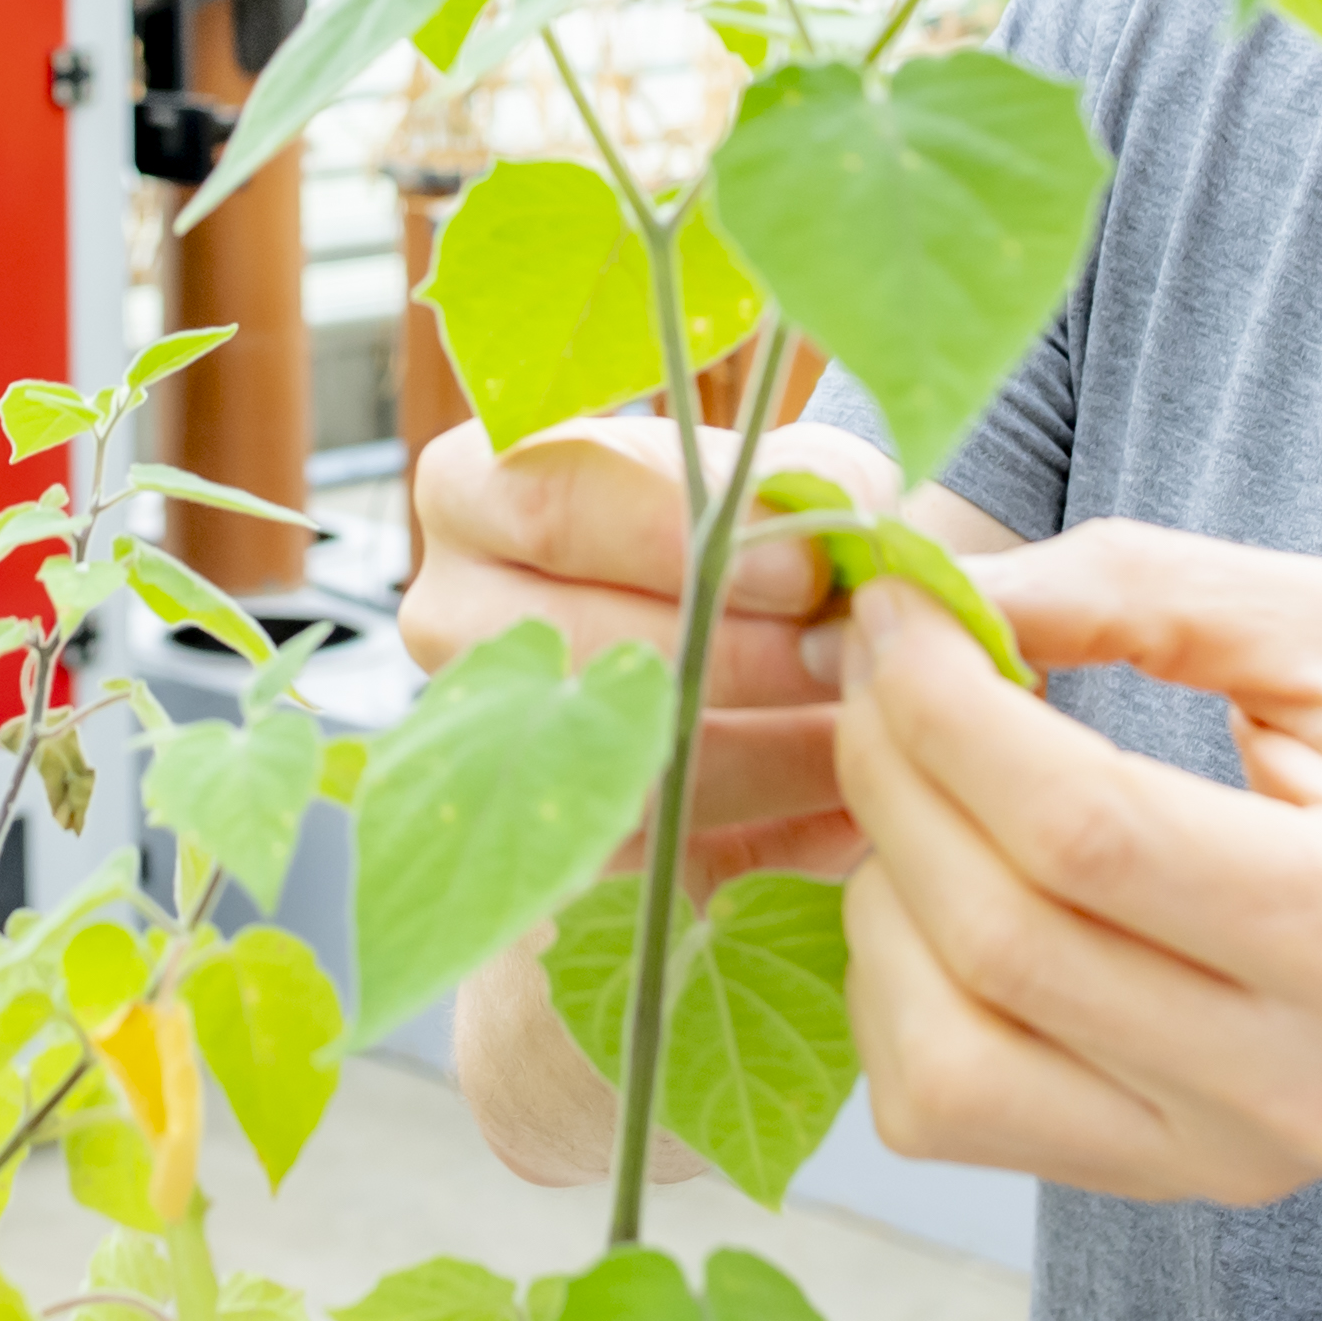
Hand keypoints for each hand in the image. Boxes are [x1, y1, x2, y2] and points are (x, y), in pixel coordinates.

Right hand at [399, 419, 860, 882]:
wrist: (749, 600)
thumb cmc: (748, 510)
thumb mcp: (777, 462)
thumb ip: (811, 482)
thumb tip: (842, 526)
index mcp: (471, 490)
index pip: (551, 506)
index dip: (676, 537)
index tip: (800, 570)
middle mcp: (451, 615)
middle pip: (579, 647)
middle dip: (733, 659)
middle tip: (847, 658)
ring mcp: (490, 742)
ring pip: (618, 768)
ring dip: (768, 757)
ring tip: (870, 728)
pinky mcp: (561, 841)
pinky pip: (665, 857)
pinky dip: (773, 837)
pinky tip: (852, 807)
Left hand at [833, 524, 1321, 1199]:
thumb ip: (1151, 590)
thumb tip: (946, 594)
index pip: (1088, 829)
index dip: (951, 704)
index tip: (901, 606)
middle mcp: (1298, 1081)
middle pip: (1001, 930)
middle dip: (894, 767)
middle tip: (888, 662)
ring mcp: (1221, 1159)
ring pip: (943, 1051)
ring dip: (882, 883)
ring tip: (927, 778)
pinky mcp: (1157, 1192)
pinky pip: (945, 1112)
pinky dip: (896, 987)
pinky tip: (946, 891)